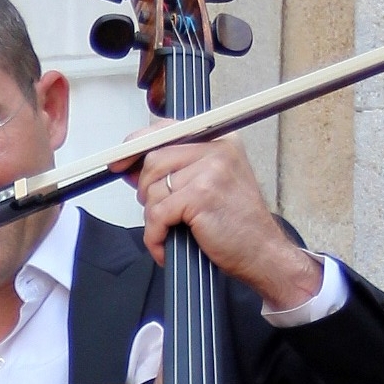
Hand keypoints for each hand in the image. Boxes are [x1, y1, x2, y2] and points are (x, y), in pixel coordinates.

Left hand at [129, 134, 322, 312]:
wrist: (264, 254)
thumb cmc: (238, 225)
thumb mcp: (211, 185)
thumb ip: (177, 170)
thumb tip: (133, 167)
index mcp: (220, 140)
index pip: (166, 130)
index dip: (137, 145)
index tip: (119, 162)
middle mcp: (217, 149)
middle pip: (154, 160)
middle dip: (147, 191)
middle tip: (160, 214)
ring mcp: (210, 171)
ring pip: (154, 190)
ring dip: (153, 218)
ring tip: (170, 232)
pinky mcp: (200, 196)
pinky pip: (158, 214)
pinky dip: (155, 236)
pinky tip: (165, 246)